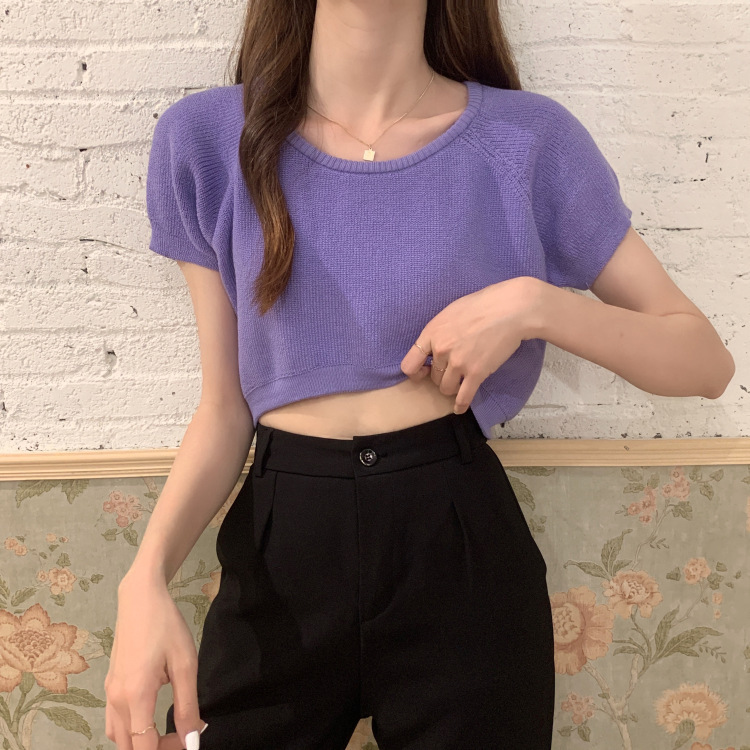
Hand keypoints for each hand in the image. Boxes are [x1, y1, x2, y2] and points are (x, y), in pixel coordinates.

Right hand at [105, 577, 207, 748]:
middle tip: (182, 735)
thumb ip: (188, 704)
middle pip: (128, 747)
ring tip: (167, 731)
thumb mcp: (186, 663)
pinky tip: (149, 720)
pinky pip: (114, 722)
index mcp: (136, 694)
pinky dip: (130, 732)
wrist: (141, 599)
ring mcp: (109, 692)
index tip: (189, 741)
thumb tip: (192, 738)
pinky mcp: (109, 685)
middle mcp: (116, 699)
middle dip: (156, 749)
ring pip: (118, 738)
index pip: (144, 746)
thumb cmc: (166, 626)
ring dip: (141, 743)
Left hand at [400, 277, 541, 413]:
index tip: (424, 372)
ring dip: (452, 388)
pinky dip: (461, 405)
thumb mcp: (449, 313)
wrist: (510, 310)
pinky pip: (464, 397)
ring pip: (445, 388)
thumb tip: (433, 346)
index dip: (416, 372)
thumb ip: (438, 332)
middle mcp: (441, 350)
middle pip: (432, 377)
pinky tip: (459, 408)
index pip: (409, 364)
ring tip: (460, 382)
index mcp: (432, 333)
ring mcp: (458, 363)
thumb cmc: (482, 305)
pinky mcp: (476, 373)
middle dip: (441, 376)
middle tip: (454, 370)